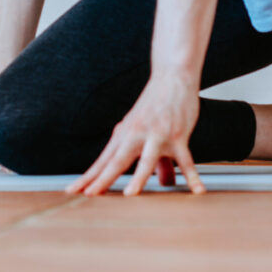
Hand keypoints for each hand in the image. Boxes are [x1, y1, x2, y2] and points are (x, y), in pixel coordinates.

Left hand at [65, 73, 205, 196]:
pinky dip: (191, 176)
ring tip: (130, 194)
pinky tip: (197, 190)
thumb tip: (165, 183)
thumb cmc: (157, 104)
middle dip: (103, 178)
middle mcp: (137, 135)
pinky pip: (185, 160)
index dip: (90, 176)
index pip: (104, 159)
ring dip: (138, 177)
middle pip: (117, 160)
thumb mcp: (147, 131)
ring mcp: (157, 135)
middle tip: (91, 194)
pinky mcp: (177, 135)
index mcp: (124, 134)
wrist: (173, 77)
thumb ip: (156, 161)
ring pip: (146, 159)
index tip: (74, 190)